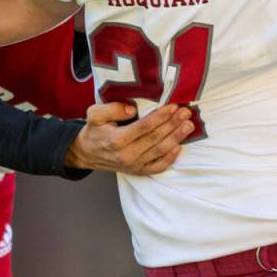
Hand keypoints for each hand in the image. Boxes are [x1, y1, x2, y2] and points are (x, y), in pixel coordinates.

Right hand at [65, 102, 193, 174]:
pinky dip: (170, 158)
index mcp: (117, 140)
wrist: (87, 153)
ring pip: (160, 151)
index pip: (144, 127)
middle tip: (186, 112)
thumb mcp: (95, 114)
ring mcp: (134, 165)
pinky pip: (157, 167)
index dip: (160, 117)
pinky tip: (179, 146)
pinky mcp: (138, 171)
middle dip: (173, 124)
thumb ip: (111, 108)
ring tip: (188, 125)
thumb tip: (131, 109)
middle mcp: (127, 154)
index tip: (173, 105)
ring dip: (176, 138)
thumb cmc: (94, 131)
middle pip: (155, 138)